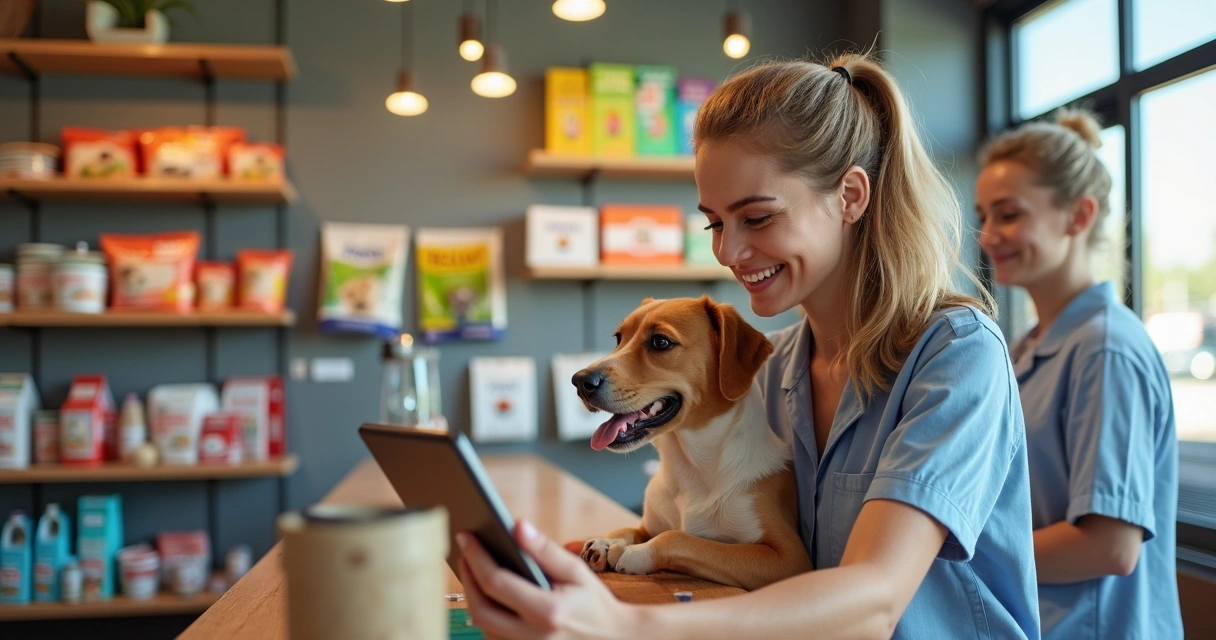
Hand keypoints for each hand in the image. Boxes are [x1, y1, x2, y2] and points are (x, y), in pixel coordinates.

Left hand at [458, 519, 636, 639]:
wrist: (613, 639)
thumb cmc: (594, 602)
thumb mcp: (576, 571)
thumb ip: (545, 550)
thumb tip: (517, 525)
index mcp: (547, 611)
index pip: (496, 583)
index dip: (476, 557)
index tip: (466, 536)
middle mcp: (533, 636)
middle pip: (480, 610)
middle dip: (467, 578)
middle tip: (464, 553)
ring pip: (483, 627)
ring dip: (473, 597)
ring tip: (472, 568)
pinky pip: (493, 637)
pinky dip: (486, 615)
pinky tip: (486, 593)